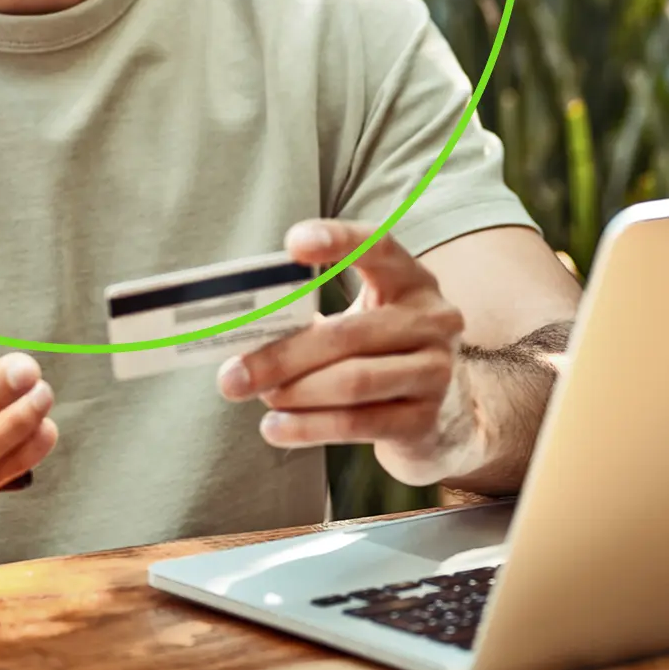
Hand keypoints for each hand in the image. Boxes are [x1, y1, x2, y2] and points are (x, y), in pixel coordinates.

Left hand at [215, 219, 482, 487]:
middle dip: (283, 356)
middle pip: (348, 333)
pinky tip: (276, 428)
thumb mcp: (352, 316)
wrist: (425, 408)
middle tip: (233, 375)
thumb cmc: (371, 347)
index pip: (378, 247)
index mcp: (409, 278)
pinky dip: (310, 427)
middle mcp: (432, 319)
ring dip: (295, 393)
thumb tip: (242, 335)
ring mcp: (435, 370)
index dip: (339, 241)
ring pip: (353, 381)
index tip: (293, 244)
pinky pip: (359, 423)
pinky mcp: (424, 418)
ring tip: (259, 397)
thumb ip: (307, 315)